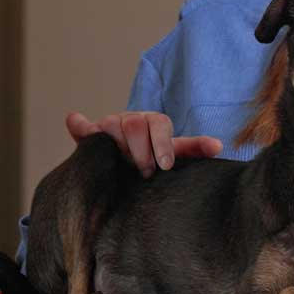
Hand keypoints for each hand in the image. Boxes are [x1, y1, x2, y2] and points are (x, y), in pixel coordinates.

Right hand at [65, 111, 222, 177]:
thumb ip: (194, 149)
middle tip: (145, 172)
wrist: (130, 162)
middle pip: (135, 123)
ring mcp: (110, 126)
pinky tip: (74, 121)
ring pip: (111, 124)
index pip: (159, 123)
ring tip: (123, 163)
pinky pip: (81, 126)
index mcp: (154, 123)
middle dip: (141, 150)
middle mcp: (132, 121)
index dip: (162, 143)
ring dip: (119, 144)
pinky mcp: (90, 136)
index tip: (165, 165)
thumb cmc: (156, 156)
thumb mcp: (174, 152)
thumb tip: (219, 146)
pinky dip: (78, 124)